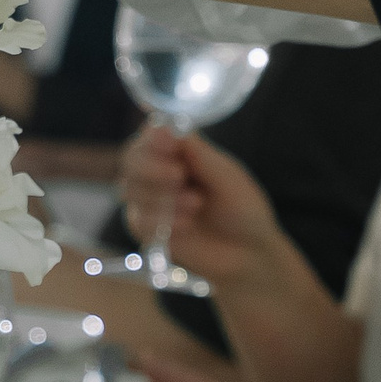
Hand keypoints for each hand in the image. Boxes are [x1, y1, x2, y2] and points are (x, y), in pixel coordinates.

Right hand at [120, 125, 286, 295]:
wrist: (249, 254)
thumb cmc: (243, 210)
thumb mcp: (228, 177)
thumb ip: (199, 154)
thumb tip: (170, 127)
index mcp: (180, 152)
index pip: (152, 134)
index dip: (154, 137)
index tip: (170, 144)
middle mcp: (159, 172)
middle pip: (132, 158)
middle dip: (152, 167)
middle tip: (179, 175)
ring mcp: (149, 201)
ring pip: (131, 188)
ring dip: (164, 197)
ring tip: (197, 204)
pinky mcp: (147, 229)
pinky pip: (138, 219)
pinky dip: (162, 221)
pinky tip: (187, 225)